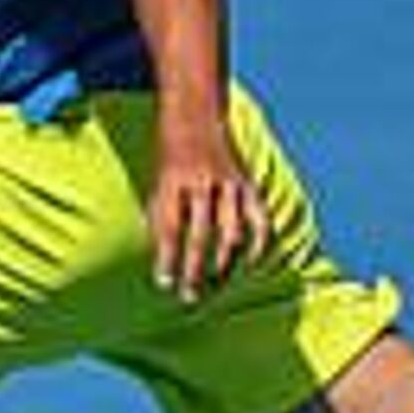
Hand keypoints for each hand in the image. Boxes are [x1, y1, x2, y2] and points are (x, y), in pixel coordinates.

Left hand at [150, 120, 273, 303]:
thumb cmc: (168, 157)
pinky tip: (248, 263)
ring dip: (222, 261)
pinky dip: (257, 242)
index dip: (166, 258)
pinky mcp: (247, 183)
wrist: (194, 115)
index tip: (163, 284)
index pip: (169, 227)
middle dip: (194, 269)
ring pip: (231, 229)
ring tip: (213, 284)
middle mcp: (202, 181)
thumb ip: (158, 216)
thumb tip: (160, 257)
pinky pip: (259, 218)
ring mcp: (228, 181)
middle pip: (200, 233)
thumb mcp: (154, 181)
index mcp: (172, 180)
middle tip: (188, 296)